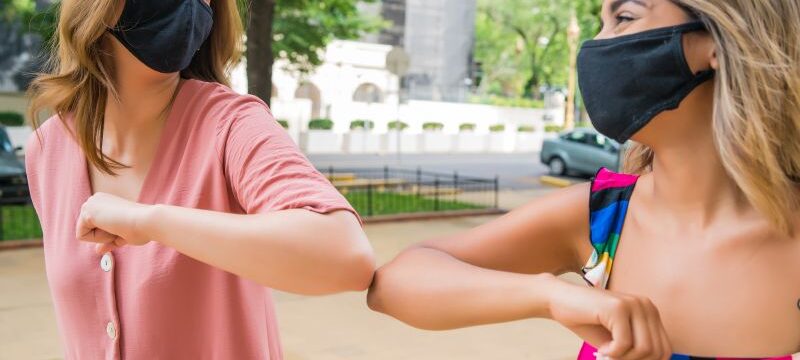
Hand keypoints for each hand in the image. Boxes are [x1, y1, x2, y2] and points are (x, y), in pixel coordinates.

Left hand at [76, 192, 153, 253]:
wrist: (148, 221)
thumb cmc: (141, 228)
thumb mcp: (122, 235)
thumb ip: (109, 241)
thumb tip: (98, 250)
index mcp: (104, 202)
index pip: (94, 228)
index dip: (108, 236)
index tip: (124, 228)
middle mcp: (95, 199)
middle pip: (87, 230)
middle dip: (104, 236)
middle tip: (121, 228)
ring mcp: (90, 203)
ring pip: (84, 233)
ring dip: (102, 237)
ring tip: (118, 227)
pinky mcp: (87, 211)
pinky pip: (82, 236)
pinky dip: (98, 238)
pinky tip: (112, 227)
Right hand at [546, 280, 671, 359]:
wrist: (559, 300)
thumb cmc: (588, 321)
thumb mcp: (618, 339)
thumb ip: (637, 350)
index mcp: (650, 313)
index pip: (664, 350)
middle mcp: (646, 306)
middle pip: (657, 351)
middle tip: (613, 358)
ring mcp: (633, 304)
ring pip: (644, 349)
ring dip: (623, 359)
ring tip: (607, 353)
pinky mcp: (617, 308)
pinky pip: (624, 344)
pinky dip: (612, 353)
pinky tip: (601, 349)